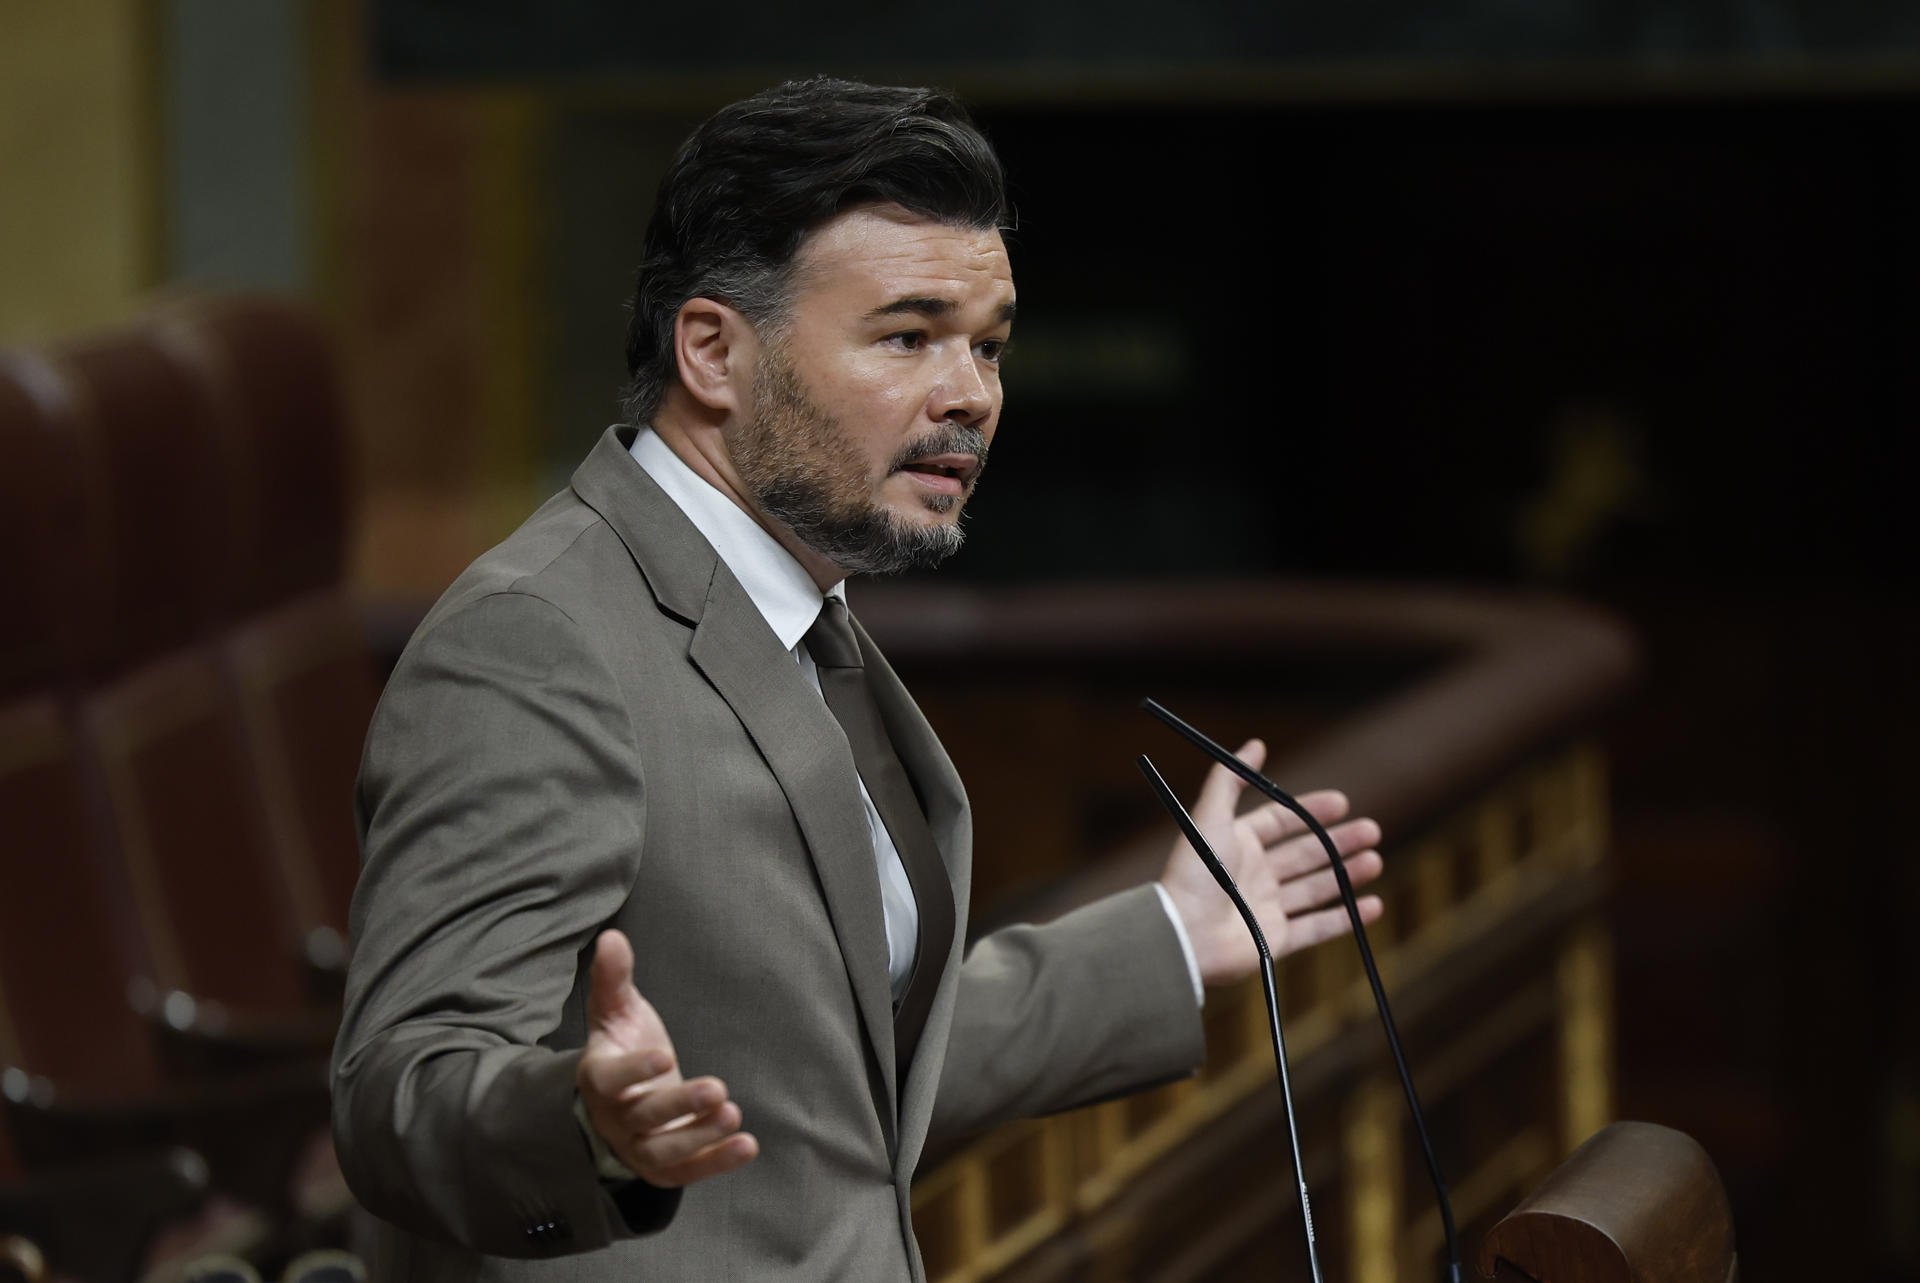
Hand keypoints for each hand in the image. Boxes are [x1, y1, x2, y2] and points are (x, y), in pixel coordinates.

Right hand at [576, 930, 758, 1185]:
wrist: (620, 1098)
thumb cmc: (621, 1045)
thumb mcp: (616, 1011)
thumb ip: (613, 978)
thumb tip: (612, 937)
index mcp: (598, 1078)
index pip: (610, 1079)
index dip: (634, 1071)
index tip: (665, 1055)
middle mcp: (615, 1118)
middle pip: (644, 1118)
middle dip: (680, 1106)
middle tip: (718, 1089)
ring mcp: (638, 1147)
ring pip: (664, 1153)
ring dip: (699, 1138)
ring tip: (734, 1115)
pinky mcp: (663, 1167)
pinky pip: (687, 1172)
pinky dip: (716, 1163)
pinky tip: (747, 1145)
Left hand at [1159, 739, 1384, 986]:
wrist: (1184, 935)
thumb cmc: (1195, 874)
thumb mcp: (1210, 818)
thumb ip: (1229, 779)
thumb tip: (1256, 744)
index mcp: (1238, 845)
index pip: (1281, 822)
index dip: (1311, 811)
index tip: (1343, 802)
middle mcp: (1253, 875)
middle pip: (1305, 855)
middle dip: (1339, 842)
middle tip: (1372, 831)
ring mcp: (1265, 909)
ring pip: (1315, 889)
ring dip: (1347, 874)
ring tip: (1375, 861)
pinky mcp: (1275, 940)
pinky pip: (1317, 928)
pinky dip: (1346, 918)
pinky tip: (1372, 906)